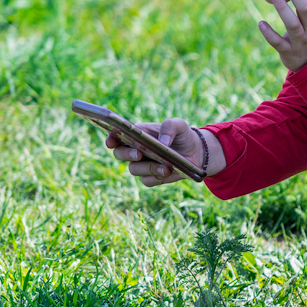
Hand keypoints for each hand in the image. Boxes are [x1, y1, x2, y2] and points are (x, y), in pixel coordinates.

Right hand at [105, 117, 224, 186]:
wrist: (196, 153)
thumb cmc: (183, 135)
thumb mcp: (180, 125)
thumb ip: (170, 126)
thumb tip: (162, 141)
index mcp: (138, 134)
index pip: (117, 135)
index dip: (110, 138)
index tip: (111, 142)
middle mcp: (136, 149)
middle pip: (120, 154)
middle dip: (126, 154)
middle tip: (139, 153)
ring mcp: (143, 164)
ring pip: (134, 169)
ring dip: (148, 168)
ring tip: (164, 166)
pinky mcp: (152, 177)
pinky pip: (147, 180)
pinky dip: (156, 177)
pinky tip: (168, 171)